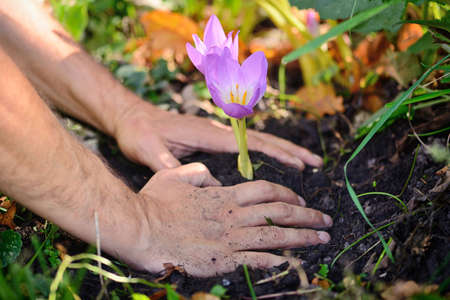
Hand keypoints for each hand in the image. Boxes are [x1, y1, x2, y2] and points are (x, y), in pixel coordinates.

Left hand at [114, 101, 322, 170]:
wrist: (131, 116)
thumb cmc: (139, 132)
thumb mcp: (149, 150)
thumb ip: (168, 164)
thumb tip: (191, 181)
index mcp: (207, 133)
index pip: (250, 143)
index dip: (276, 152)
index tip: (299, 163)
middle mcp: (217, 130)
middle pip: (261, 139)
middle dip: (289, 150)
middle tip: (315, 162)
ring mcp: (215, 132)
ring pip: (256, 140)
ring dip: (281, 149)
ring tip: (304, 162)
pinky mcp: (211, 137)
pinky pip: (245, 144)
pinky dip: (265, 151)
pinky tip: (272, 160)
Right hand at [126, 163, 331, 276]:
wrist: (140, 229)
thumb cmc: (153, 202)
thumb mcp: (173, 176)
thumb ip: (197, 173)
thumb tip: (212, 176)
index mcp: (224, 195)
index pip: (265, 190)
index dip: (288, 194)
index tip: (301, 199)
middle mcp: (232, 215)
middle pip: (279, 212)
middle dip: (307, 215)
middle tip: (326, 220)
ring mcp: (229, 238)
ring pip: (275, 236)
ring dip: (302, 238)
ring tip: (322, 240)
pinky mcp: (222, 260)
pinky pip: (256, 261)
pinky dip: (275, 261)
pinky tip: (291, 262)